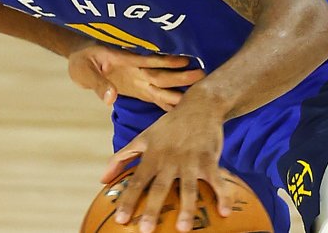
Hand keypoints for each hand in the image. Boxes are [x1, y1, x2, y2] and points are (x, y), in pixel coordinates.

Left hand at [66, 47, 204, 110]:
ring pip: (162, 84)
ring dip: (179, 87)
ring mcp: (138, 79)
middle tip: (203, 75)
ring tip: (201, 91)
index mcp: (124, 61)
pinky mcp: (137, 88)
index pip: (148, 61)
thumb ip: (98, 83)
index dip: (166, 62)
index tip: (185, 62)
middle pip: (161, 74)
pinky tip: (183, 109)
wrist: (80, 58)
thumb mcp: (84, 70)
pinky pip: (155, 95)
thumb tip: (111, 97)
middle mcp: (136, 71)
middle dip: (180, 75)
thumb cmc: (82, 61)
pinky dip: (168, 101)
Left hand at [101, 101, 232, 232]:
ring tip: (182, 228)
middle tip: (146, 230)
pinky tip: (225, 213)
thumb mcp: (142, 138)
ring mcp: (190, 160)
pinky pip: (217, 181)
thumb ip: (122, 158)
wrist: (199, 107)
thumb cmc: (168, 127)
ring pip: (188, 188)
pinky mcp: (209, 160)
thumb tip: (103, 180)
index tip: (121, 220)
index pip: (136, 181)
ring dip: (186, 208)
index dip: (128, 200)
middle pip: (159, 187)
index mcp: (151, 155)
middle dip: (152, 209)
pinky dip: (223, 196)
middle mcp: (169, 159)